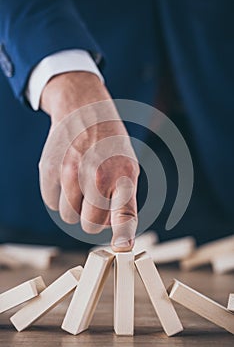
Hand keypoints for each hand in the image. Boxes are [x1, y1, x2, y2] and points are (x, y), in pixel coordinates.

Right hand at [39, 72, 138, 251]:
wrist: (85, 111)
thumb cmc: (111, 145)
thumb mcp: (128, 167)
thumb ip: (123, 200)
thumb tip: (112, 230)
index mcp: (123, 175)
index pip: (124, 212)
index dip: (124, 233)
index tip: (122, 248)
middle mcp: (96, 175)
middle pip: (89, 225)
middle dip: (92, 220)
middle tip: (94, 203)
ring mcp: (70, 172)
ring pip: (67, 217)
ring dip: (74, 208)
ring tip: (80, 185)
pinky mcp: (49, 169)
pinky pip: (51, 203)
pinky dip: (58, 196)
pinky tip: (66, 177)